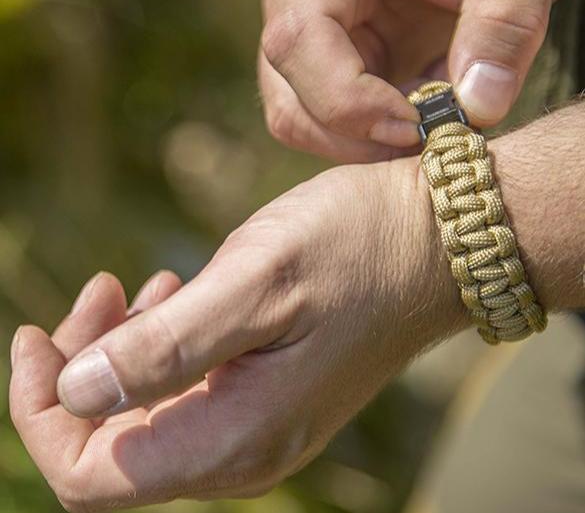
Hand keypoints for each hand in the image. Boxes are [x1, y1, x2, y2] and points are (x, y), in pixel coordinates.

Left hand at [10, 159, 463, 510]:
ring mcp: (262, 420)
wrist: (436, 241)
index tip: (30, 336)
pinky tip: (175, 293)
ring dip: (120, 352)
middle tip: (98, 290)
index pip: (91, 474)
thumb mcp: (256, 280)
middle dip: (80, 369)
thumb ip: (165, 350)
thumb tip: (74, 392)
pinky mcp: (273, 387)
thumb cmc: (356, 247)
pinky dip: (160, 344)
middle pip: (115, 444)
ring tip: (133, 285)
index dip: (39, 411)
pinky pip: (188, 388)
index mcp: (237, 436)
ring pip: (148, 413)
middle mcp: (246, 448)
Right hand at [259, 0, 581, 161]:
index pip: (298, 40)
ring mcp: (311, 41)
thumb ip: (503, 22)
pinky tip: (420, 115)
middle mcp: (299, 2)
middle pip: (289, 101)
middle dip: (355, 139)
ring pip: (303, 121)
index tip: (417, 125)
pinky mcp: (334, 66)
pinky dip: (374, 137)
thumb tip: (479, 109)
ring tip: (428, 126)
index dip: (349, 100)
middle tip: (426, 143)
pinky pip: (333, 122)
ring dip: (363, 144)